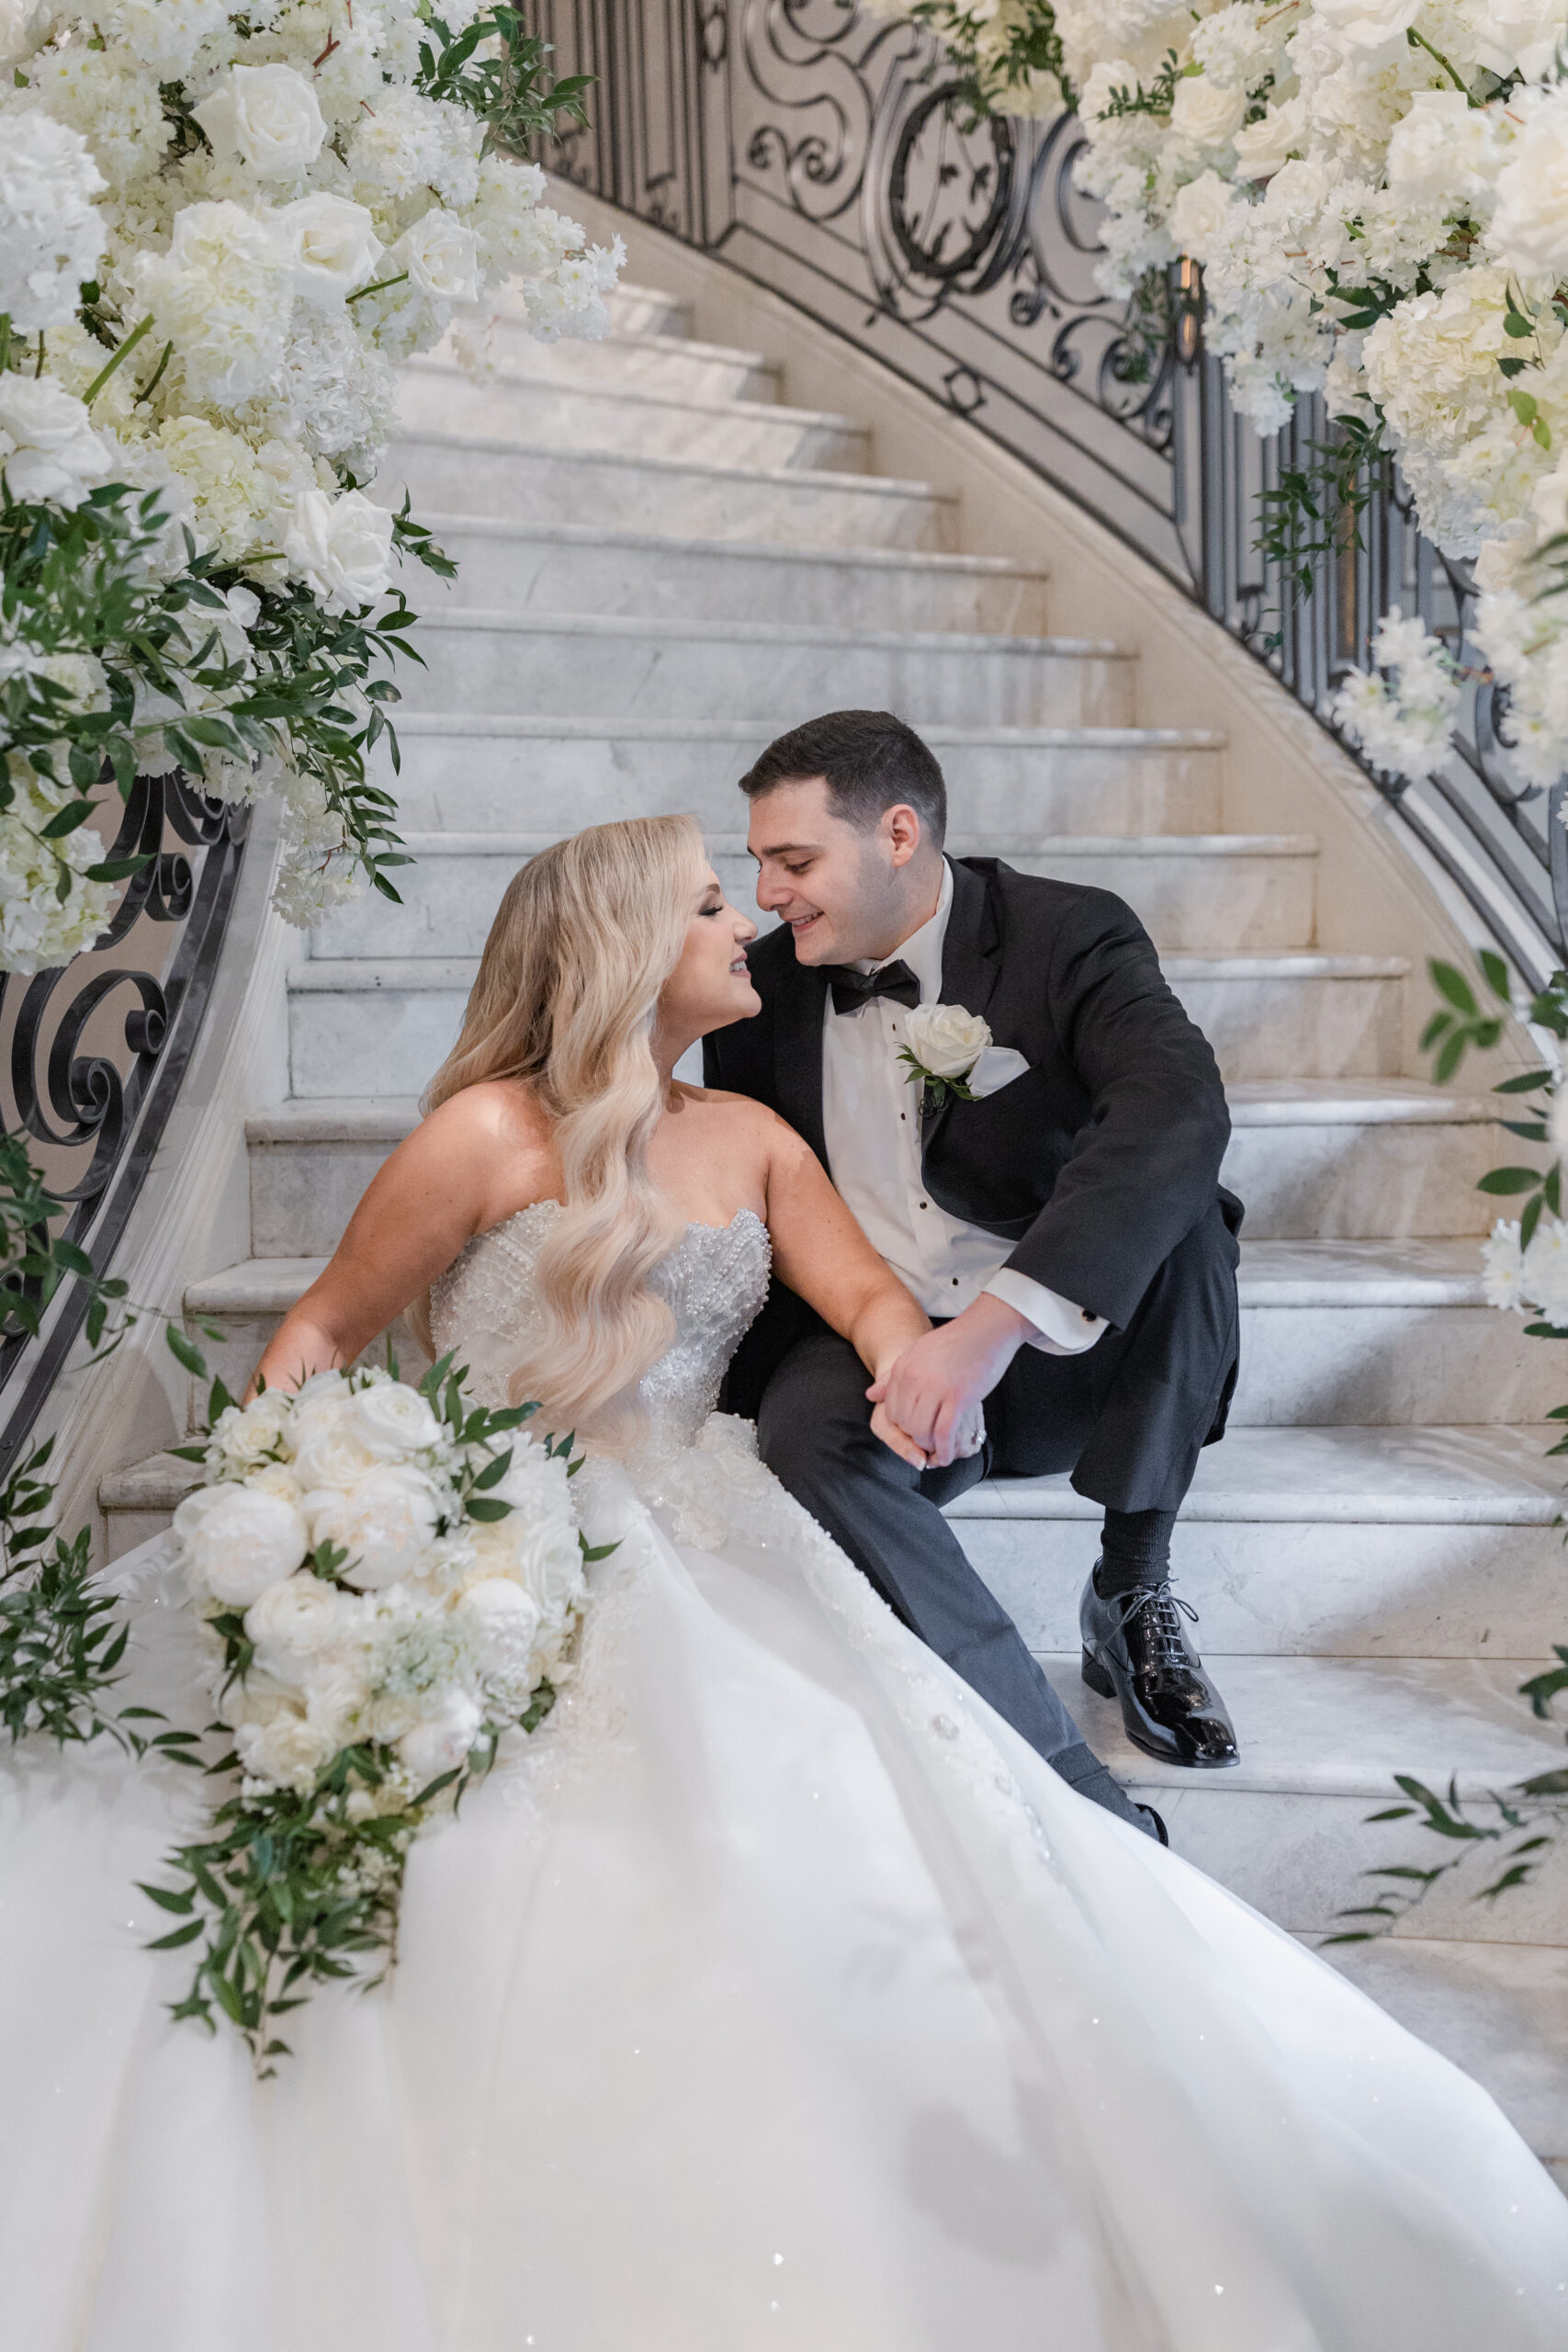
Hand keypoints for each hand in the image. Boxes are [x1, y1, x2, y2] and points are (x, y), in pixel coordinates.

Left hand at [866, 1293, 1032, 1468]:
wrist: (986, 1330)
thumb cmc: (955, 1342)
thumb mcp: (917, 1354)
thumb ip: (893, 1377)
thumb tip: (870, 1395)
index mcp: (903, 1368)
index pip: (892, 1409)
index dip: (903, 1424)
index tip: (916, 1429)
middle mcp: (915, 1379)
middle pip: (905, 1423)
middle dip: (915, 1437)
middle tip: (928, 1441)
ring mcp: (936, 1389)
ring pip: (922, 1431)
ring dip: (929, 1445)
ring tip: (938, 1447)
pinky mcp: (958, 1398)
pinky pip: (944, 1434)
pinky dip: (944, 1451)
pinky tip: (946, 1457)